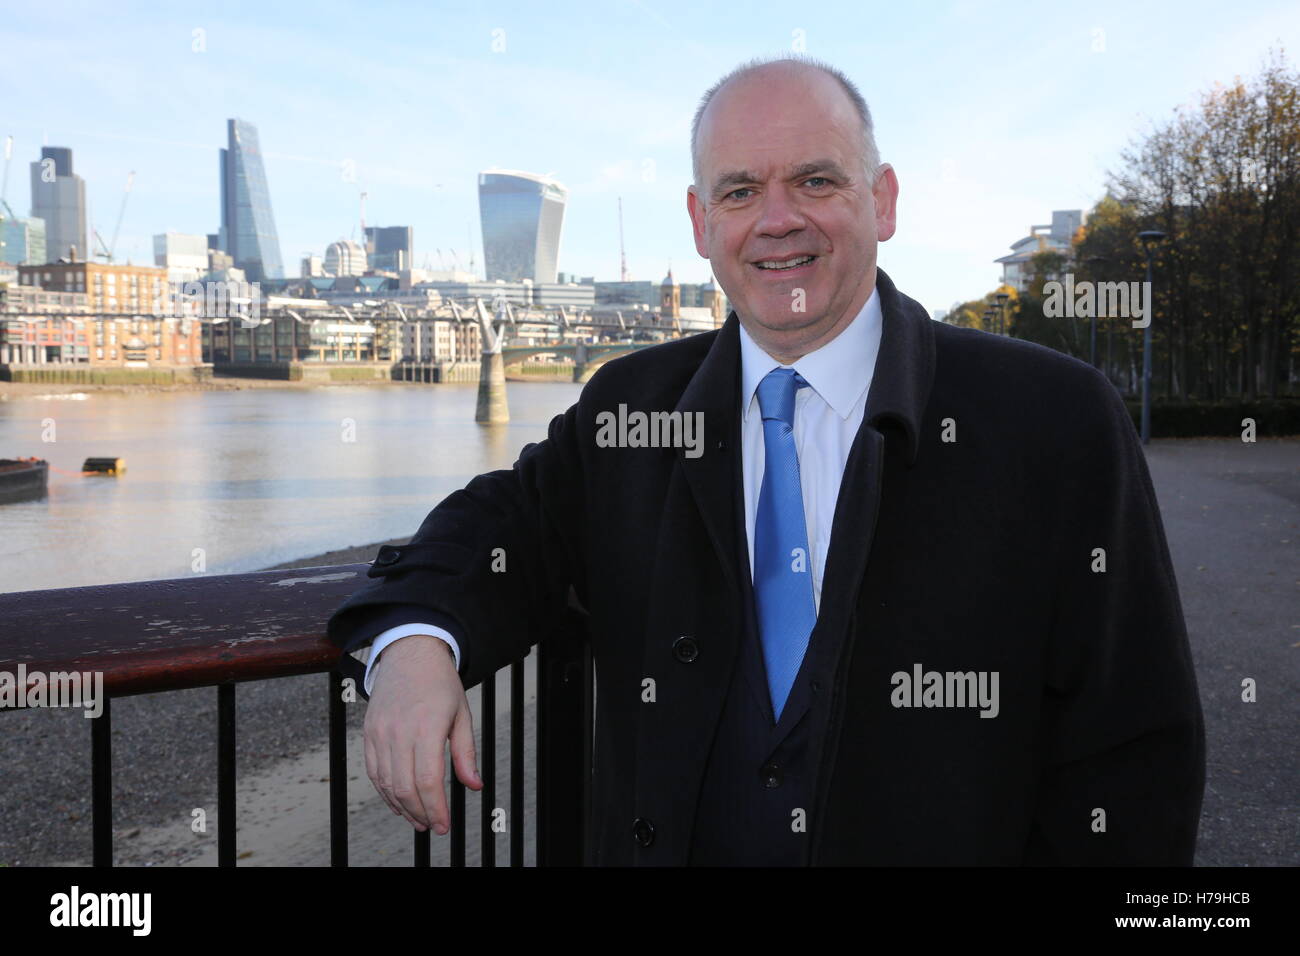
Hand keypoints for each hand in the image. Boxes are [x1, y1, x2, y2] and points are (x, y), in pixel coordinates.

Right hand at [363, 635, 482, 832]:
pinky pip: (374, 771)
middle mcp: (400, 731)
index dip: (436, 809)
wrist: (410, 653)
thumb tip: (474, 785)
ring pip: (387, 783)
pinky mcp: (369, 733)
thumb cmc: (440, 683)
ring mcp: (380, 732)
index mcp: (427, 727)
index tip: (444, 825)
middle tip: (434, 827)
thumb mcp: (462, 714)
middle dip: (420, 814)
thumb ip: (465, 753)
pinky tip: (398, 803)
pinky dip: (385, 792)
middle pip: (405, 787)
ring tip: (418, 820)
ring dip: (402, 807)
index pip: (429, 781)